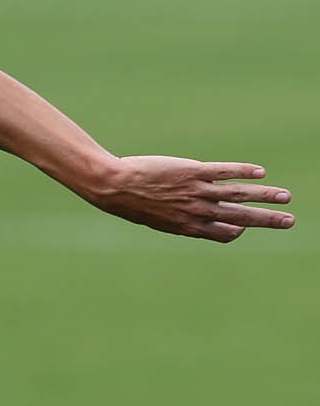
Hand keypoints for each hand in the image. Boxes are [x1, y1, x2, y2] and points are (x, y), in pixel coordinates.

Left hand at [88, 156, 294, 242]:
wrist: (115, 187)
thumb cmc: (131, 203)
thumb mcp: (157, 219)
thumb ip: (179, 220)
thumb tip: (192, 220)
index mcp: (189, 226)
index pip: (225, 234)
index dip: (238, 231)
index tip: (244, 226)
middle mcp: (197, 211)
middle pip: (241, 218)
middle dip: (267, 220)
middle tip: (290, 221)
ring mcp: (197, 192)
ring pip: (239, 195)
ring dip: (265, 196)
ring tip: (285, 197)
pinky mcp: (193, 172)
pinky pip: (225, 172)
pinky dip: (244, 172)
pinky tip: (260, 173)